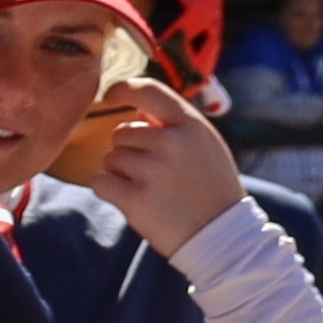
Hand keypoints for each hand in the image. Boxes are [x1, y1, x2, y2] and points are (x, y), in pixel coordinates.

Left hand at [80, 72, 251, 256]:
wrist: (222, 234)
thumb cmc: (210, 187)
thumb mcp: (205, 147)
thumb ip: (174, 126)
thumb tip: (138, 109)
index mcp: (192, 126)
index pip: (149, 91)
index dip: (123, 89)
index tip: (110, 95)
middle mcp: (171, 143)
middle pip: (121, 133)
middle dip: (130, 152)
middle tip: (157, 175)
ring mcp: (152, 170)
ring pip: (110, 158)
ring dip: (121, 173)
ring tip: (153, 189)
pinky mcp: (135, 197)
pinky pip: (100, 181)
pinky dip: (110, 190)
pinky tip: (135, 200)